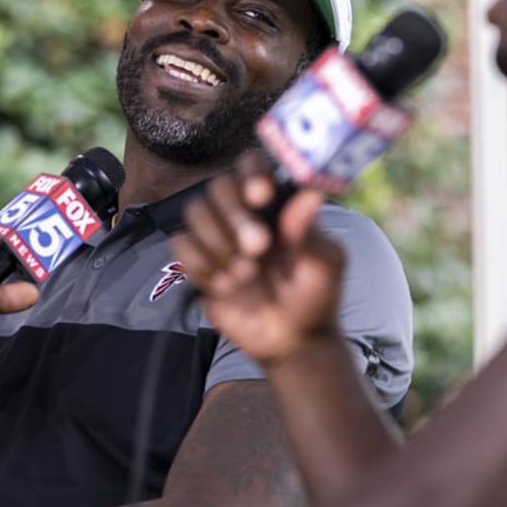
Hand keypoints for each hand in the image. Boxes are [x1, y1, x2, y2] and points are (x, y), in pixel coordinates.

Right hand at [172, 153, 346, 364]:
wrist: (292, 340)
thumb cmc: (315, 296)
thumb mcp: (325, 264)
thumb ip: (310, 231)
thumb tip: (311, 192)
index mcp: (275, 205)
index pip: (251, 166)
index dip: (250, 173)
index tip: (261, 195)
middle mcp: (243, 215)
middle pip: (218, 187)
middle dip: (234, 216)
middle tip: (258, 248)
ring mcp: (218, 238)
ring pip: (195, 212)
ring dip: (218, 242)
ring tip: (245, 275)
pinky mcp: (199, 264)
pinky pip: (181, 245)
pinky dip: (200, 263)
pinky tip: (225, 285)